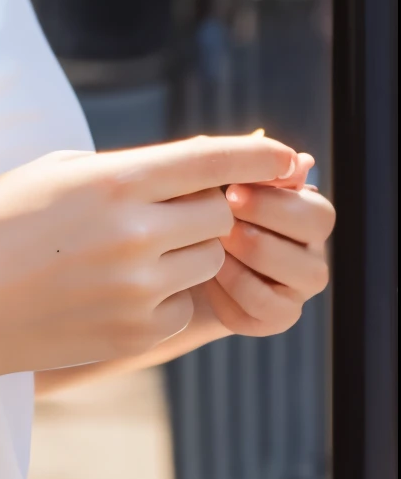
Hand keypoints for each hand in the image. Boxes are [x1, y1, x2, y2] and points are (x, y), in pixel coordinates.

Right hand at [0, 133, 296, 388]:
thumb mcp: (55, 172)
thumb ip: (128, 168)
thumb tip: (200, 168)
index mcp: (113, 181)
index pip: (213, 161)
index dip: (258, 157)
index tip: (287, 157)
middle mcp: (134, 233)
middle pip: (218, 214)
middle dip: (202, 209)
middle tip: (162, 209)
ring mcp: (137, 289)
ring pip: (207, 259)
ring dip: (184, 250)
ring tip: (126, 249)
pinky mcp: (135, 333)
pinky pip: (182, 304)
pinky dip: (162, 294)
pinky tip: (111, 289)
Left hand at [203, 152, 333, 337]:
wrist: (161, 261)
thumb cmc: (190, 209)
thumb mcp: (208, 179)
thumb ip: (246, 163)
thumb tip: (300, 160)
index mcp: (303, 212)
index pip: (317, 211)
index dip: (274, 201)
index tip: (232, 191)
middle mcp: (309, 251)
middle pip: (315, 243)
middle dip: (264, 223)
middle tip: (221, 218)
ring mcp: (297, 288)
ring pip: (301, 275)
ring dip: (250, 255)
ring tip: (212, 243)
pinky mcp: (275, 318)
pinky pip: (266, 308)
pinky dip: (233, 290)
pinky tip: (205, 275)